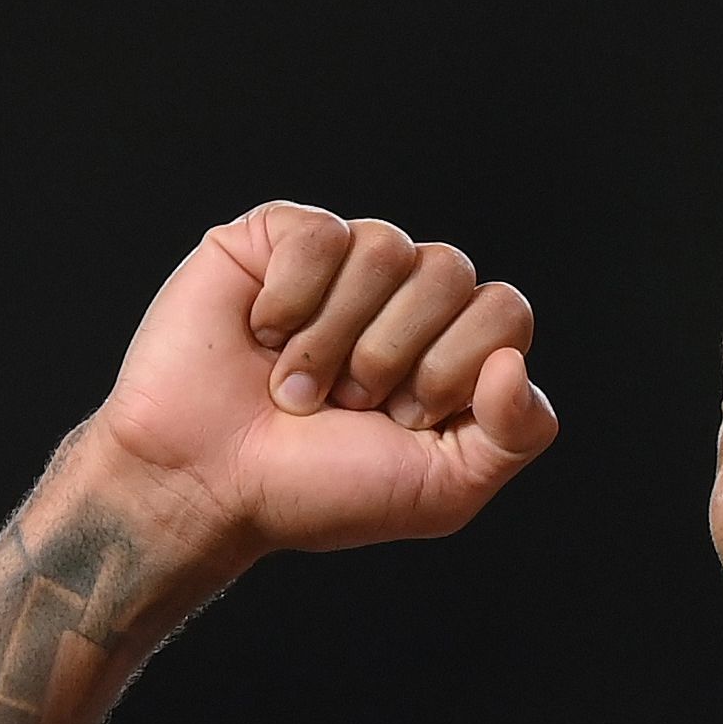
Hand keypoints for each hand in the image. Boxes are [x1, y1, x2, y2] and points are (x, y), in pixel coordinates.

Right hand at [89, 201, 558, 558]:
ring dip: (335, 338)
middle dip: (394, 355)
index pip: (505, 313)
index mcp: (451, 346)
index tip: (404, 419)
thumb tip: (513, 361)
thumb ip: (517, 434)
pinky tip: (262, 335)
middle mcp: (404, 296)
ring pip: (386, 248)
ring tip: (297, 384)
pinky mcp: (278, 239)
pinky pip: (320, 234)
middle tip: (346, 403)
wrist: (206, 481)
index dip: (456, 368)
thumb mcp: (443, 489)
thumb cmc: (315, 488)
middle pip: (450, 272)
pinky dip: (291, 300)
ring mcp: (343, 263)